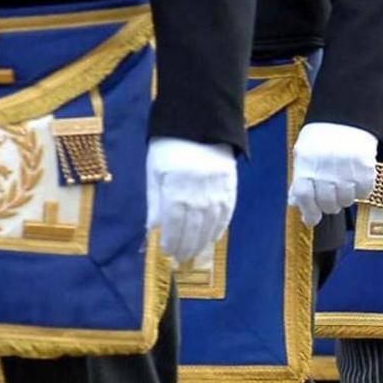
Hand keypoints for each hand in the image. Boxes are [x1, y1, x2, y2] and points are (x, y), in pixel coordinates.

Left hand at [146, 137, 236, 263]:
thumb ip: (154, 203)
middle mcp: (199, 196)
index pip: (174, 226)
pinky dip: (219, 229)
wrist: (200, 122)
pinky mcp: (230, 187)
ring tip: (194, 254)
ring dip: (202, 243)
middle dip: (186, 247)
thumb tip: (152, 230)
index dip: (171, 242)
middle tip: (180, 260)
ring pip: (210, 225)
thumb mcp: (154, 172)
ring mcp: (217, 192)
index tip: (166, 254)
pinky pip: (226, 214)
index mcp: (176, 191)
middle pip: (193, 229)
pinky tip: (213, 239)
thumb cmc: (169, 147)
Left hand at [288, 122, 376, 226]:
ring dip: (344, 200)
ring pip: (346, 200)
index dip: (308, 212)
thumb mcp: (303, 155)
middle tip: (330, 203)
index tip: (312, 220)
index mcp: (306, 165)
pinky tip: (356, 183)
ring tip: (343, 189)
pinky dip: (361, 192)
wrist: (347, 118)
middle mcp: (325, 169)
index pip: (304, 197)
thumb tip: (294, 203)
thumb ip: (299, 179)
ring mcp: (346, 170)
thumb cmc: (321, 139)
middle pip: (326, 202)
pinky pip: (364, 192)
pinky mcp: (365, 168)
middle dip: (328, 207)